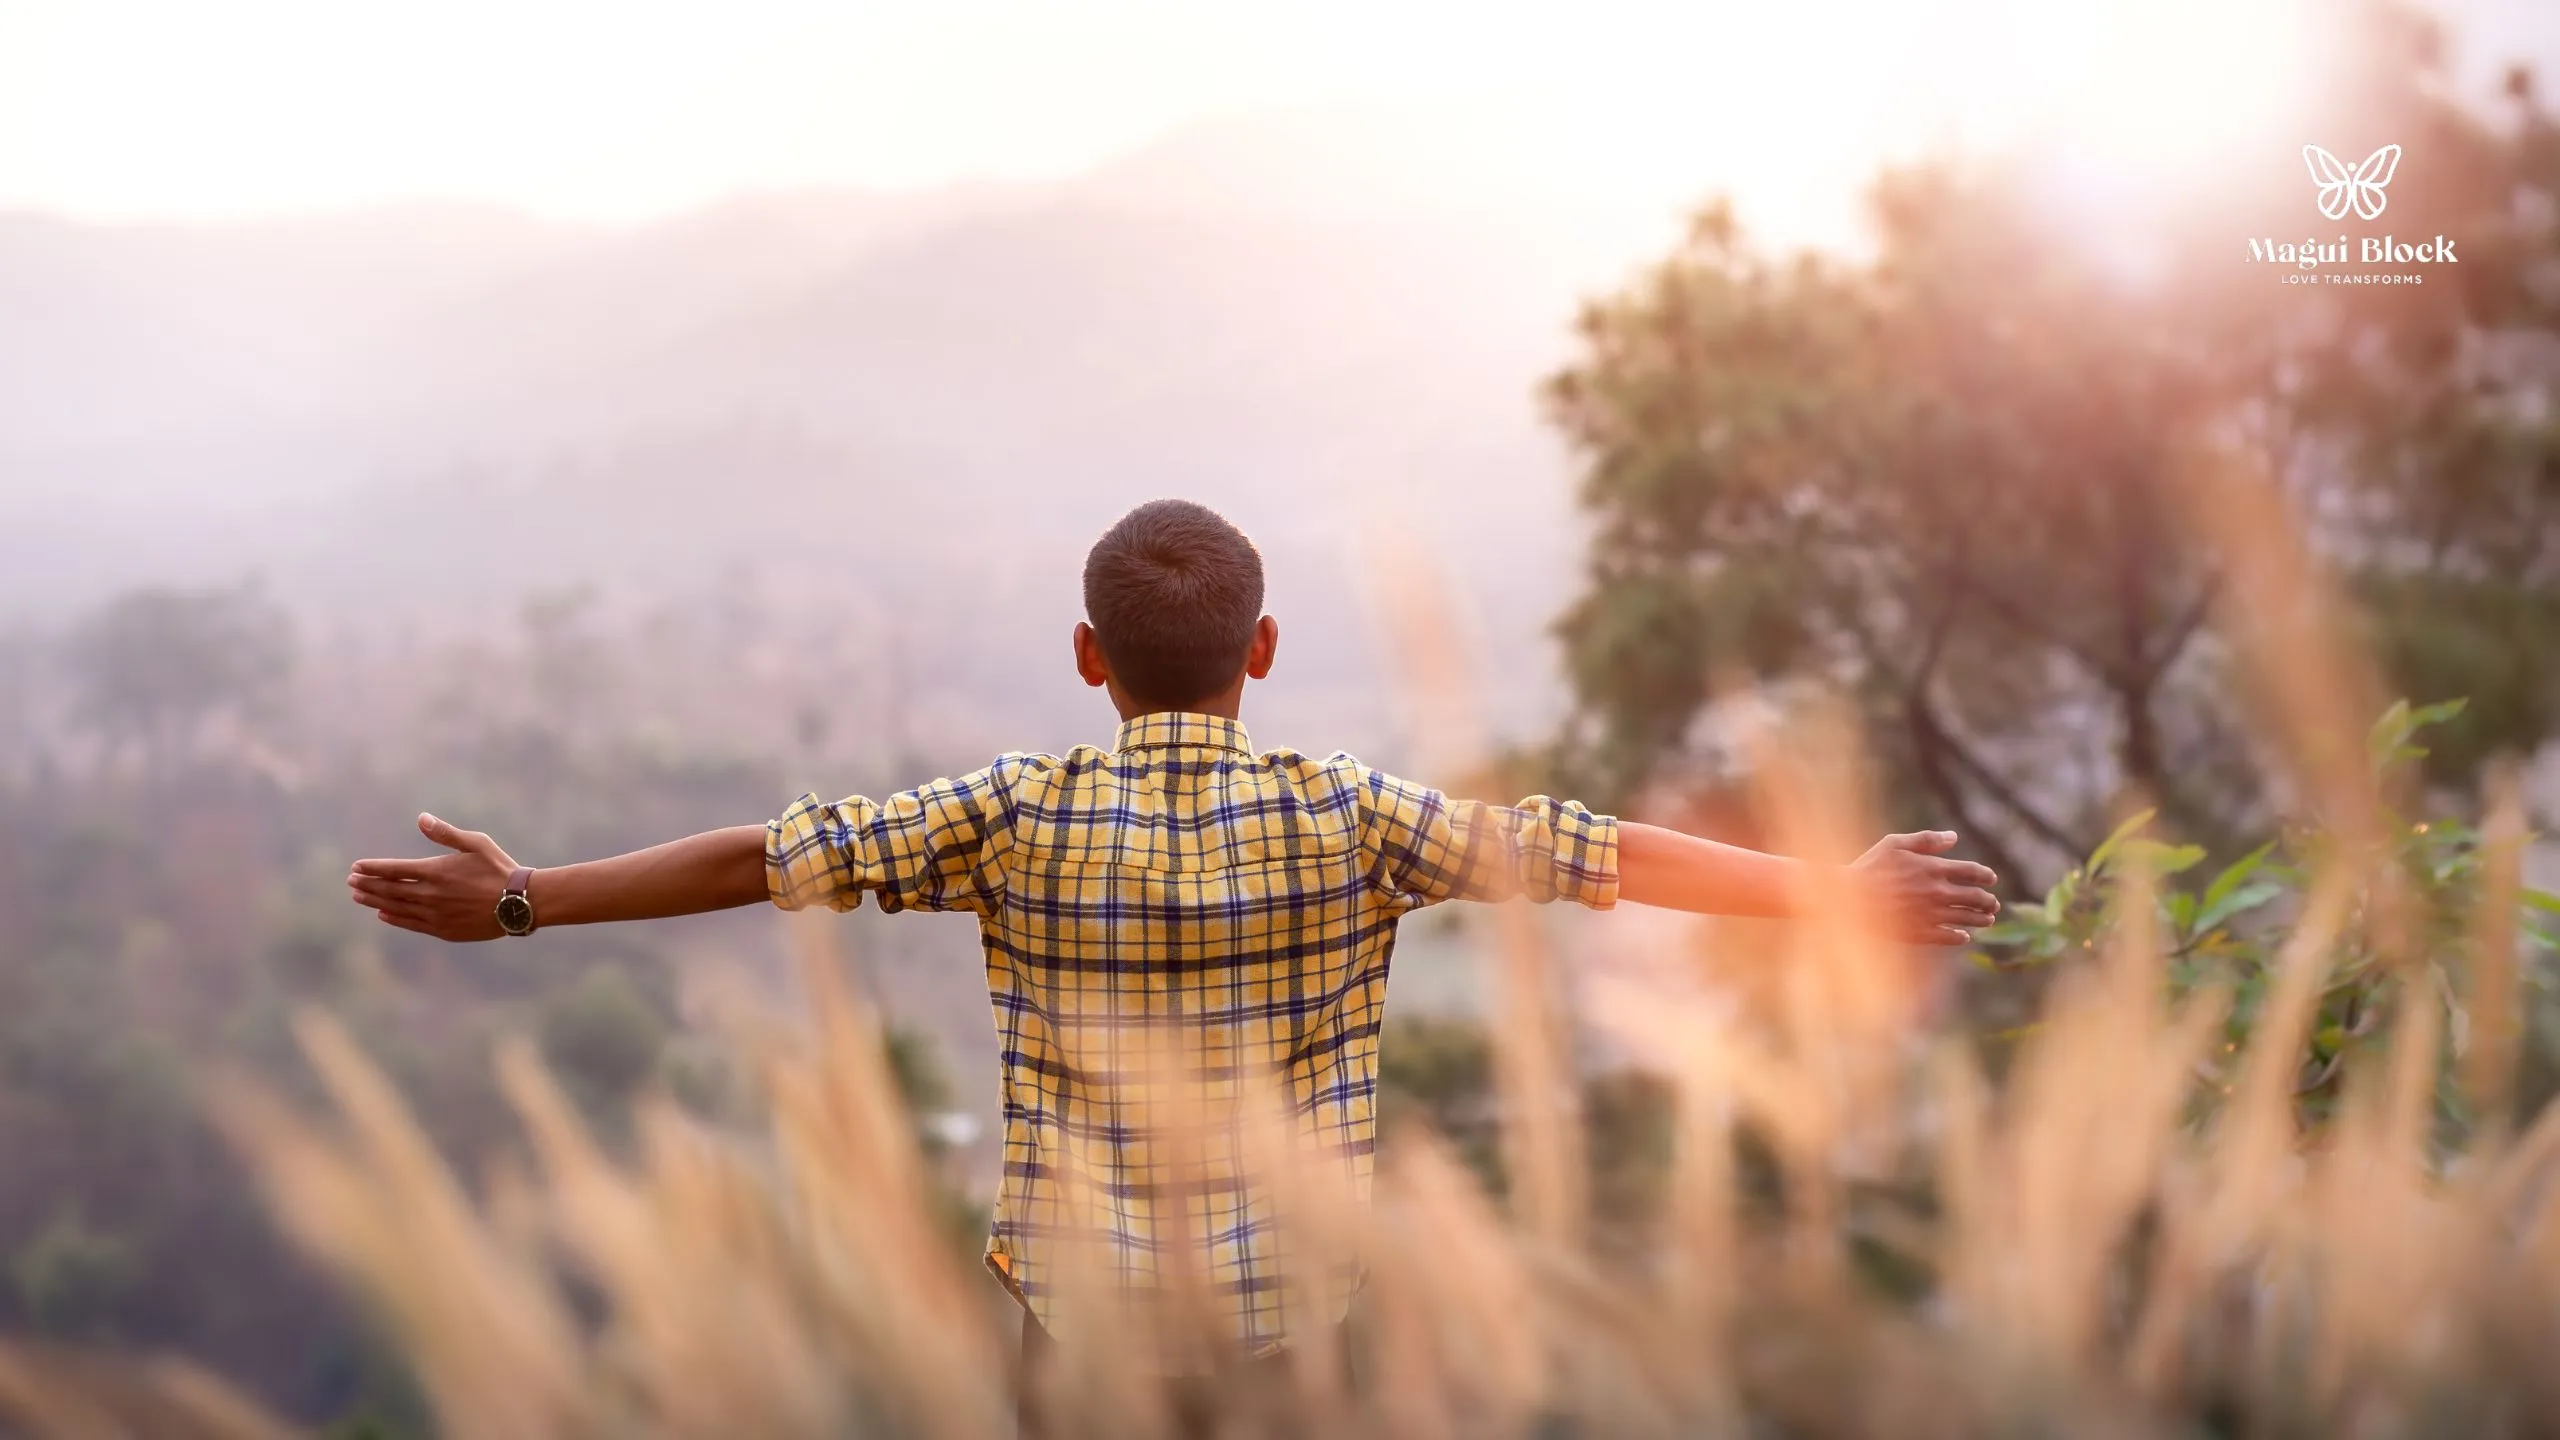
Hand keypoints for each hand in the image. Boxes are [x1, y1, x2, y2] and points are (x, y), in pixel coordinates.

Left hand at [347, 814, 519, 941]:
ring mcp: (435, 914)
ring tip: (359, 896)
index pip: (394, 869)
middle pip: (390, 889)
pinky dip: (394, 918)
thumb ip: (445, 833)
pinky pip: (411, 924)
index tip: (356, 867)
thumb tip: (421, 818)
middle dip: (368, 884)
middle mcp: (430, 894)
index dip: (373, 868)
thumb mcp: (476, 843)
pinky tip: (383, 914)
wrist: (519, 903)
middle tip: (351, 881)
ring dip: (375, 901)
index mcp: (436, 871)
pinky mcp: (443, 930)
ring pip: (396, 907)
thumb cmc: (499, 868)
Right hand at [1848, 831, 1999, 945]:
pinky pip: (1949, 937)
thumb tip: (1954, 836)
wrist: (1848, 900)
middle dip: (1988, 901)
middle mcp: (1937, 892)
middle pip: (1975, 898)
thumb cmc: (1869, 868)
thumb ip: (1926, 840)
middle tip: (1993, 904)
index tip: (1991, 879)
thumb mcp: (1895, 844)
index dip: (1985, 875)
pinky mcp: (1921, 933)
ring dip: (1981, 919)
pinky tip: (1964, 937)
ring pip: (1967, 919)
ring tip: (1988, 920)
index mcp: (1933, 868)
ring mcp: (1930, 914)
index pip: (1972, 872)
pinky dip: (1960, 937)